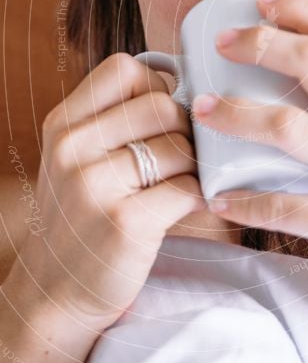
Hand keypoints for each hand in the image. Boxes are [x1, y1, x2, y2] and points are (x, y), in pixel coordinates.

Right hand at [9, 53, 204, 330]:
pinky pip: (189, 189)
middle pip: (164, 106)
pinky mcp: (125, 222)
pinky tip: (180, 210)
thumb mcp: (79, 157)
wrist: (55, 293)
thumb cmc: (84, 217)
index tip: (160, 117)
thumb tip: (192, 87)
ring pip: (181, 147)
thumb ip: (118, 119)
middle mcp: (72, 148)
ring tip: (174, 186)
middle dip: (184, 131)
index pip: (125, 68)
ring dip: (192, 168)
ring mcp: (95, 186)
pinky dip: (197, 198)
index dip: (157, 86)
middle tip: (177, 159)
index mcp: (64, 124)